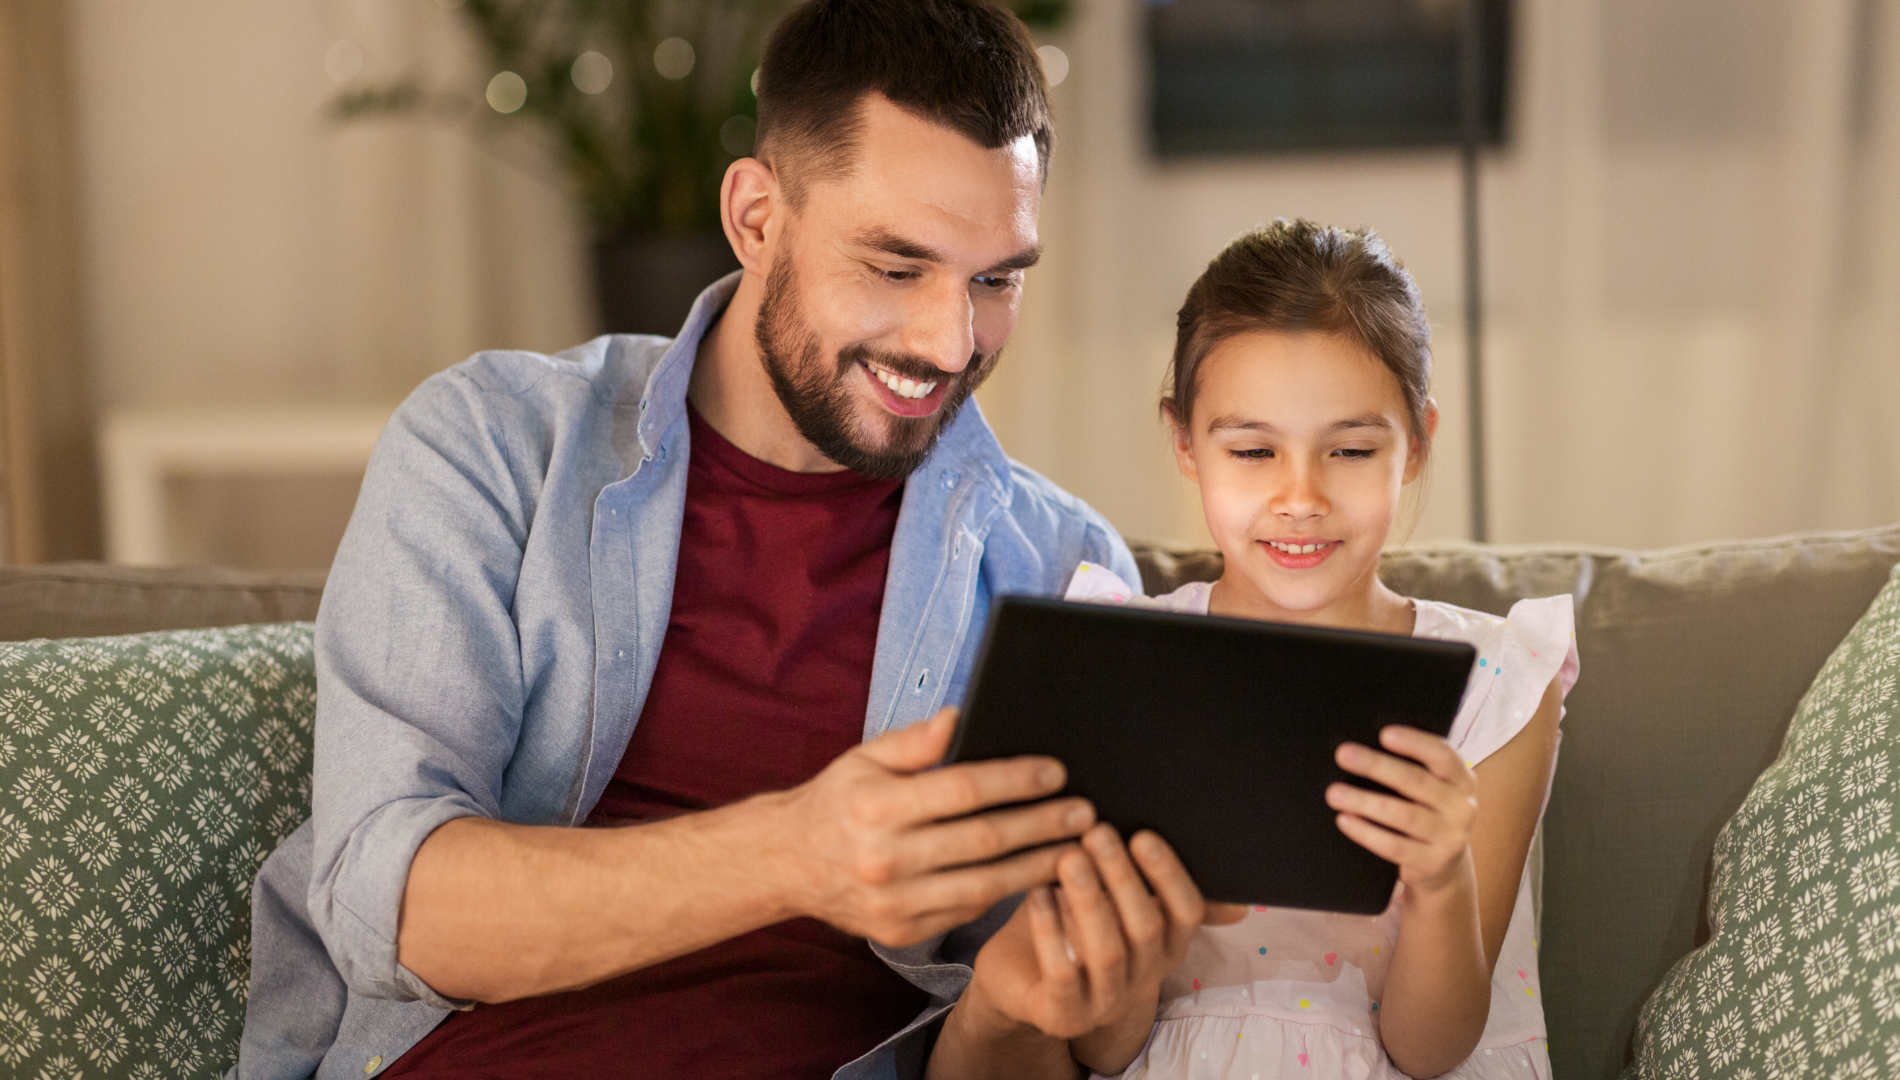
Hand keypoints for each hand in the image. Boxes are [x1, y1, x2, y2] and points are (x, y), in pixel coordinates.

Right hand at [769, 707, 1095, 946]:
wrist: (786, 864)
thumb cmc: (836, 801)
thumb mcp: (864, 758)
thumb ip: (914, 741)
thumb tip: (958, 717)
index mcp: (876, 807)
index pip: (962, 790)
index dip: (1014, 780)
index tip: (1056, 772)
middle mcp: (884, 858)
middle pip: (983, 841)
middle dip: (1041, 825)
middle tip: (1084, 812)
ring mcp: (893, 902)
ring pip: (984, 885)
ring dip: (1037, 867)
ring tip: (1075, 849)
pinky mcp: (901, 933)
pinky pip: (967, 912)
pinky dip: (1006, 893)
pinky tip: (1036, 875)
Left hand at [958, 826, 1202, 1072]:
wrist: (1014, 973)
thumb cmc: (1066, 920)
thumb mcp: (1106, 895)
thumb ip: (1142, 874)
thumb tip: (1204, 853)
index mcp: (1164, 945)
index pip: (1186, 913)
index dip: (1169, 875)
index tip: (1142, 835)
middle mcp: (1143, 979)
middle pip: (1145, 928)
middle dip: (1122, 877)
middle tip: (1095, 833)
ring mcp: (1104, 1004)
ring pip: (1108, 953)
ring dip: (1089, 900)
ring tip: (1068, 857)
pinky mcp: (1062, 1017)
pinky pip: (1062, 975)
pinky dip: (1050, 931)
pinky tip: (1037, 893)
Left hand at [1326, 725, 1478, 895]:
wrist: (1445, 865)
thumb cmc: (1428, 812)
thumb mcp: (1434, 788)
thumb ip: (1415, 768)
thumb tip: (1365, 748)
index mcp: (1463, 780)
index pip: (1443, 756)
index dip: (1415, 743)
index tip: (1384, 734)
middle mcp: (1463, 807)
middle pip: (1416, 782)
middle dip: (1377, 766)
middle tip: (1343, 754)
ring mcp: (1451, 838)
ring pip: (1403, 815)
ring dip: (1365, 801)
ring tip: (1334, 793)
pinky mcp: (1433, 863)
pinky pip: (1394, 847)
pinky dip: (1366, 832)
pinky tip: (1344, 820)